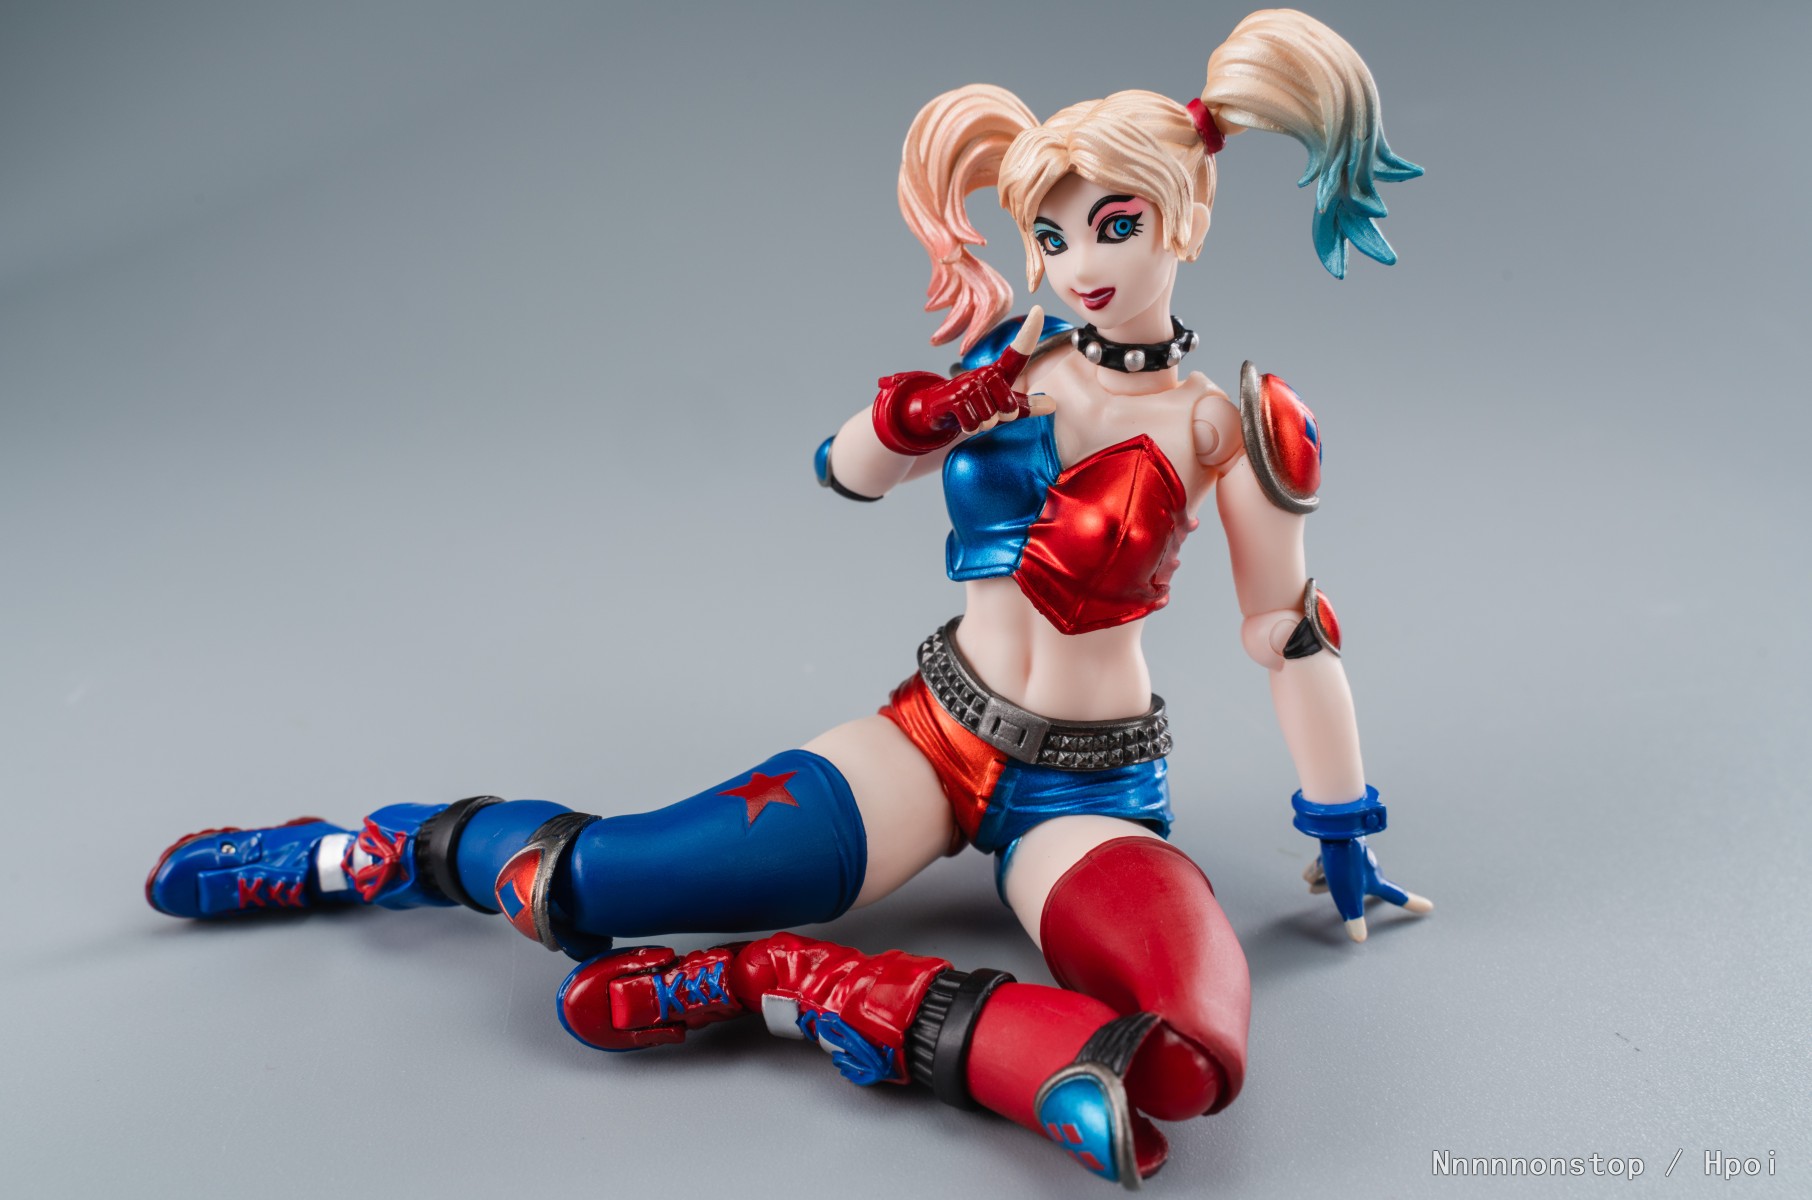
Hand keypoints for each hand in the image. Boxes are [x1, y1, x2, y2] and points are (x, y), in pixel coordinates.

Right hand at [872, 306, 1054, 454]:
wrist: (935, 409)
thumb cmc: (973, 405)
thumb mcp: (1001, 406)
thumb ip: (1026, 406)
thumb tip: (1053, 405)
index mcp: (998, 372)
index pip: (1018, 353)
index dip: (1029, 333)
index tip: (1038, 310)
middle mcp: (983, 373)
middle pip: (1008, 405)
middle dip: (1002, 417)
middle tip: (990, 414)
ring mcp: (966, 383)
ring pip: (989, 416)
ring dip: (983, 423)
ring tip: (974, 416)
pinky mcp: (952, 396)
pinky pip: (972, 421)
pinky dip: (970, 427)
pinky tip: (963, 421)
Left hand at [1303, 836, 1432, 942]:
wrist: (1335, 828)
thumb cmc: (1345, 864)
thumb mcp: (1348, 897)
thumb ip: (1354, 919)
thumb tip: (1359, 939)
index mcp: (1376, 880)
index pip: (1398, 897)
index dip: (1413, 904)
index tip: (1429, 907)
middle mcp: (1369, 867)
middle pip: (1363, 886)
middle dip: (1355, 895)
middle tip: (1366, 899)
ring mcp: (1354, 855)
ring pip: (1342, 874)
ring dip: (1326, 881)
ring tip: (1311, 886)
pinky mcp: (1341, 845)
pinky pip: (1330, 863)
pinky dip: (1319, 870)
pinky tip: (1308, 875)